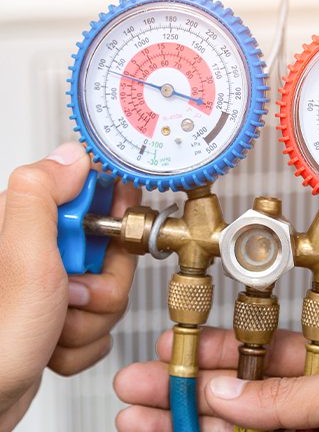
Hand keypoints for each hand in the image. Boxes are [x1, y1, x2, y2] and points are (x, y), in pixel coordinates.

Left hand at [0, 142, 139, 429]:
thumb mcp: (20, 259)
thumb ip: (41, 196)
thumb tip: (72, 155)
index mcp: (25, 222)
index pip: (89, 189)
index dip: (112, 209)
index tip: (115, 232)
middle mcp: (37, 251)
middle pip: (111, 245)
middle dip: (103, 281)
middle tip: (72, 293)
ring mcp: (51, 285)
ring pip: (110, 286)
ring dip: (93, 318)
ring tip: (57, 328)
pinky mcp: (60, 315)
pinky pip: (100, 319)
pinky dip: (85, 341)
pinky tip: (55, 345)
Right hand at [114, 326, 318, 431]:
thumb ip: (291, 391)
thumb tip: (229, 390)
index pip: (270, 351)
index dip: (222, 349)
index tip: (181, 347)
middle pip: (239, 389)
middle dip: (187, 384)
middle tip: (141, 382)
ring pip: (228, 428)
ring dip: (180, 420)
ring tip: (135, 416)